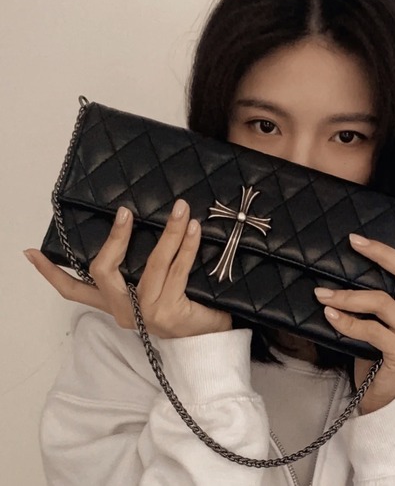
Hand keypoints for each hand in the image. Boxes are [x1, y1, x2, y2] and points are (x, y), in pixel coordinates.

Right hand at [24, 199, 231, 338]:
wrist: (209, 338)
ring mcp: (147, 313)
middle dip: (115, 238)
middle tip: (125, 212)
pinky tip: (192, 229)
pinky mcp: (169, 312)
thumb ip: (140, 269)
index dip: (52, 274)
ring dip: (168, 232)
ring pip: (153, 263)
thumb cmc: (183, 308)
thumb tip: (144, 227)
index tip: (32, 253)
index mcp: (115, 306)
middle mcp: (125, 312)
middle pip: (104, 271)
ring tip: (179, 210)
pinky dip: (187, 245)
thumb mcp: (153, 289)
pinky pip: (178, 269)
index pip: (74, 292)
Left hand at [314, 200, 394, 413]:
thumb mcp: (371, 319)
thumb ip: (365, 296)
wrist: (381, 395)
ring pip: (383, 301)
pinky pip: (372, 331)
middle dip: (379, 252)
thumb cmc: (372, 351)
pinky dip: (347, 322)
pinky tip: (329, 316)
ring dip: (348, 295)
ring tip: (321, 292)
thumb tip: (337, 270)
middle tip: (352, 240)